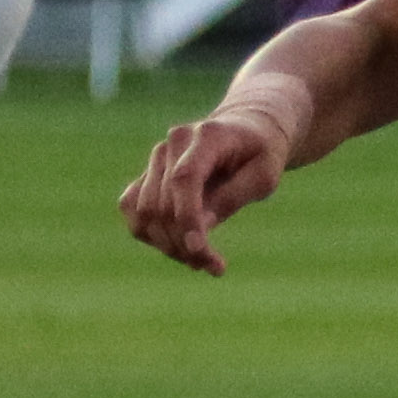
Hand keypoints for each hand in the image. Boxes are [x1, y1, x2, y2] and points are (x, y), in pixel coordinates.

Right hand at [119, 88, 304, 274]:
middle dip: (184, 243)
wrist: (246, 131)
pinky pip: (133, 212)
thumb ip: (231, 198)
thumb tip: (198, 230)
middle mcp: (173, 144)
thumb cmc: (260, 154)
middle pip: (162, 203)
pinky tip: (181, 248)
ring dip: (169, 246)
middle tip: (215, 266)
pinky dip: (152, 236)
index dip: (187, 217)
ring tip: (201, 262)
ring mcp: (156, 158)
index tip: (200, 251)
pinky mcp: (147, 175)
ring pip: (144, 212)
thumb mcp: (263, 177)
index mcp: (206, 136)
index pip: (184, 179)